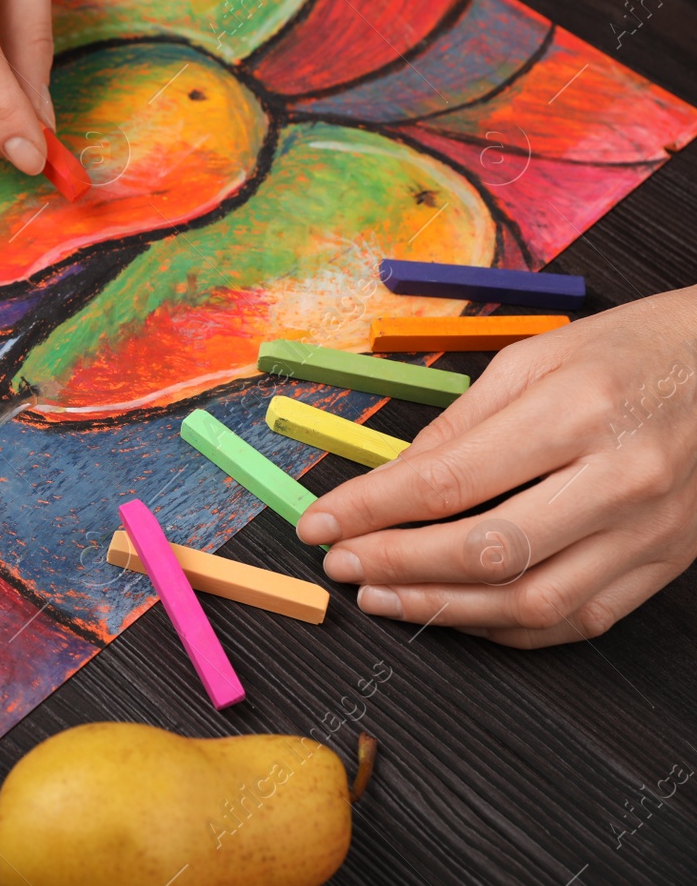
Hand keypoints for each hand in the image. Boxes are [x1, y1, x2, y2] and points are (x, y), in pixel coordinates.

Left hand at [295, 287, 696, 646]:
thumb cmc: (629, 351)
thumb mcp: (532, 360)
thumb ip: (458, 426)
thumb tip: (388, 483)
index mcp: (576, 413)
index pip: (448, 480)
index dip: (370, 511)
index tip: (318, 525)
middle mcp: (617, 480)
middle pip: (486, 551)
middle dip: (396, 567)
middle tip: (340, 567)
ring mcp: (649, 532)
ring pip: (531, 604)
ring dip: (442, 611)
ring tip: (381, 599)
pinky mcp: (665, 564)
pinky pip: (577, 620)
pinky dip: (505, 628)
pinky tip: (455, 611)